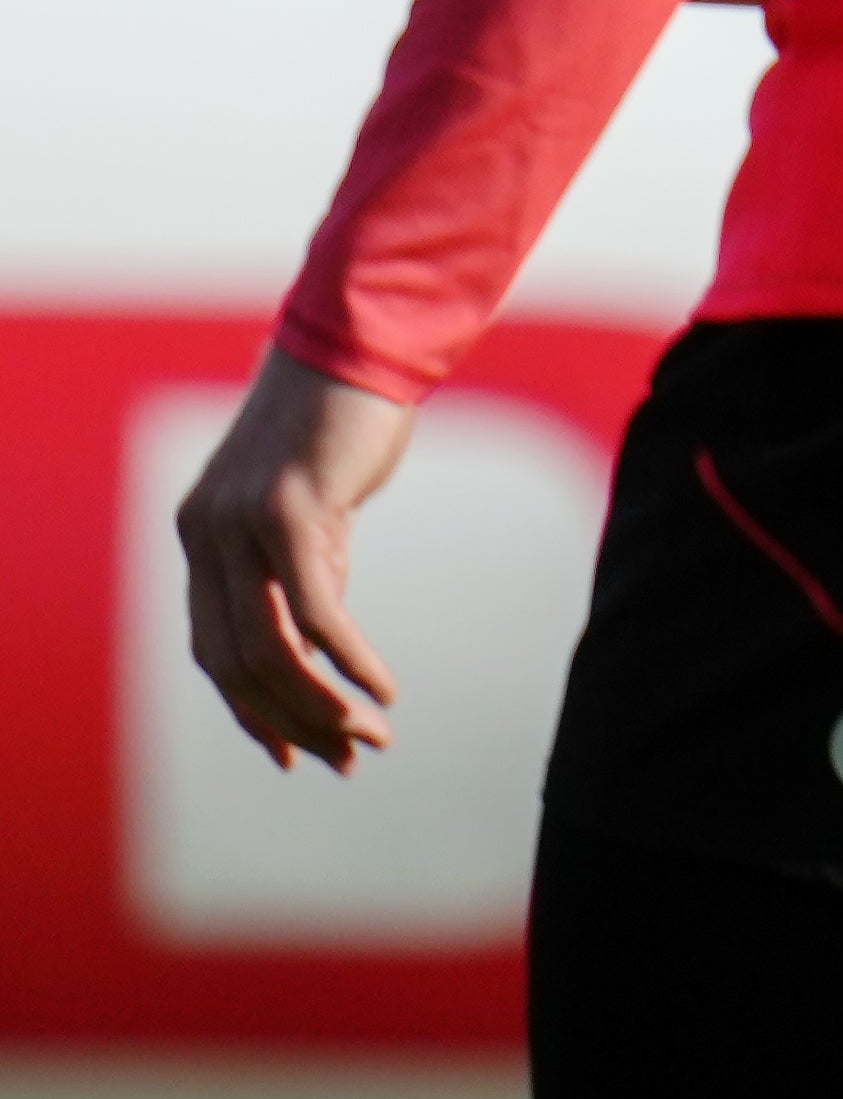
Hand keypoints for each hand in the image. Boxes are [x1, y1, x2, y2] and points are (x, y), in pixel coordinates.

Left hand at [179, 351, 417, 772]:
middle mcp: (206, 534)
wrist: (362, 339)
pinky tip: (384, 689)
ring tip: (372, 737)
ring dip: (322, 707)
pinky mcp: (290, 510)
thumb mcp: (314, 503)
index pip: (211, 650)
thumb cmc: (348, 418)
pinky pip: (316, 611)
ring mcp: (240, 522)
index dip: (250, 712)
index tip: (296, 754)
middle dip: (294, 723)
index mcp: (202, 535)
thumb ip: (304, 564)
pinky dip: (351, 662)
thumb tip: (319, 643)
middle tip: (350, 759)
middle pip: (236, 663)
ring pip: (269, 649)